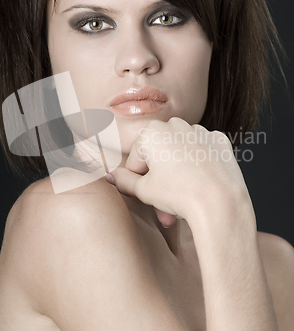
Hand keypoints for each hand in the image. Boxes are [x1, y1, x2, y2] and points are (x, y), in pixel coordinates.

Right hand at [107, 117, 250, 227]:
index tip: (145, 196)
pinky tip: (201, 185)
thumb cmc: (180, 194)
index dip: (138, 182)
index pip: (136, 160)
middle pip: (159, 157)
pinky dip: (199, 166)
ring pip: (181, 154)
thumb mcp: (143, 191)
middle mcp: (176, 124)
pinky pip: (202, 153)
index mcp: (152, 132)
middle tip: (162, 206)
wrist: (219, 202)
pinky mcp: (219, 141)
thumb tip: (111, 175)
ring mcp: (200, 131)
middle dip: (159, 182)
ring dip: (178, 175)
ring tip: (182, 201)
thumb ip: (123, 181)